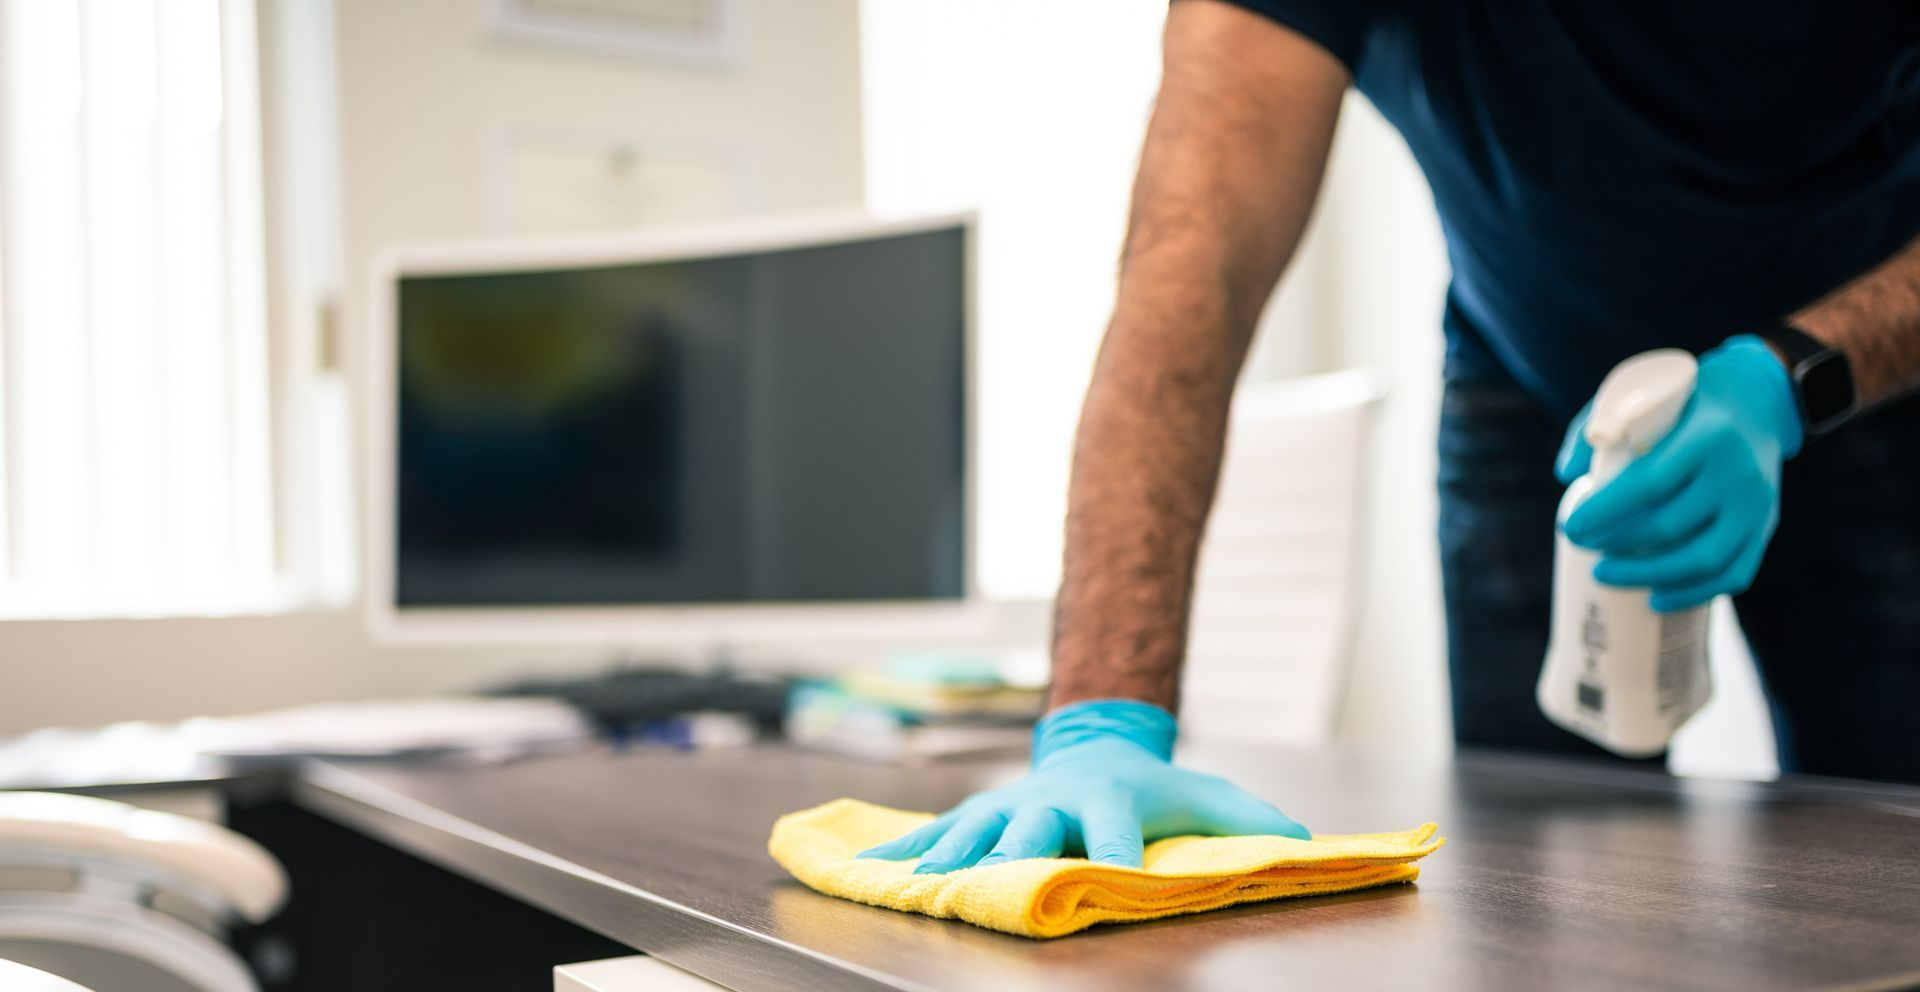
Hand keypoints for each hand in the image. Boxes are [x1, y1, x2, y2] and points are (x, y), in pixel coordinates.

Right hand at [856, 699, 1307, 872]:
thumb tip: (1303, 842)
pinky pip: (932, 832)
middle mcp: (1050, 803)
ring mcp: (1007, 808)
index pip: (1114, 833)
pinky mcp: (978, 815)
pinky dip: (901, 850)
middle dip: (1013, 857)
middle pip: (1030, 833)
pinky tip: (870, 868)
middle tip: (992, 880)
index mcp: (1108, 801)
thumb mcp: (1206, 797)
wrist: (1095, 746)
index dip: (1114, 857)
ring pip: (970, 832)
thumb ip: (1251, 821)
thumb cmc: (1154, 788)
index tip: (1113, 880)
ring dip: (944, 857)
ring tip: (915, 881)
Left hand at [1555, 335, 1801, 611]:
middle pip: (1672, 525)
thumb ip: (1597, 427)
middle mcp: (1738, 471)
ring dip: (1648, 576)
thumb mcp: (1641, 397)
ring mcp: (1757, 503)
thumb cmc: (1683, 403)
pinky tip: (1657, 599)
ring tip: (1606, 575)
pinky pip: (1734, 573)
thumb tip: (1567, 476)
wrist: (1758, 402)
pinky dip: (1694, 593)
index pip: (1651, 483)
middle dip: (1617, 546)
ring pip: (1704, 558)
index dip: (1605, 512)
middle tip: (1582, 547)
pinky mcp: (1766, 526)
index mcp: (1707, 434)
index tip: (1570, 527)